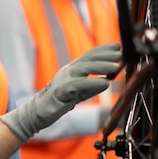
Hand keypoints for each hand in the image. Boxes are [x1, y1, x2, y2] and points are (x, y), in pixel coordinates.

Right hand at [0, 43, 121, 142]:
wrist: (38, 112)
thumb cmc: (59, 100)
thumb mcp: (79, 91)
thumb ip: (92, 86)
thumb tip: (107, 80)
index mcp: (72, 70)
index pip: (88, 56)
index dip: (102, 50)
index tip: (117, 46)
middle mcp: (67, 71)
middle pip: (87, 59)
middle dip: (104, 55)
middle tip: (119, 54)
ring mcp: (63, 80)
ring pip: (82, 69)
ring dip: (100, 66)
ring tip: (115, 66)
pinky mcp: (60, 92)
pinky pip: (77, 85)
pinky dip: (91, 83)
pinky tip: (104, 83)